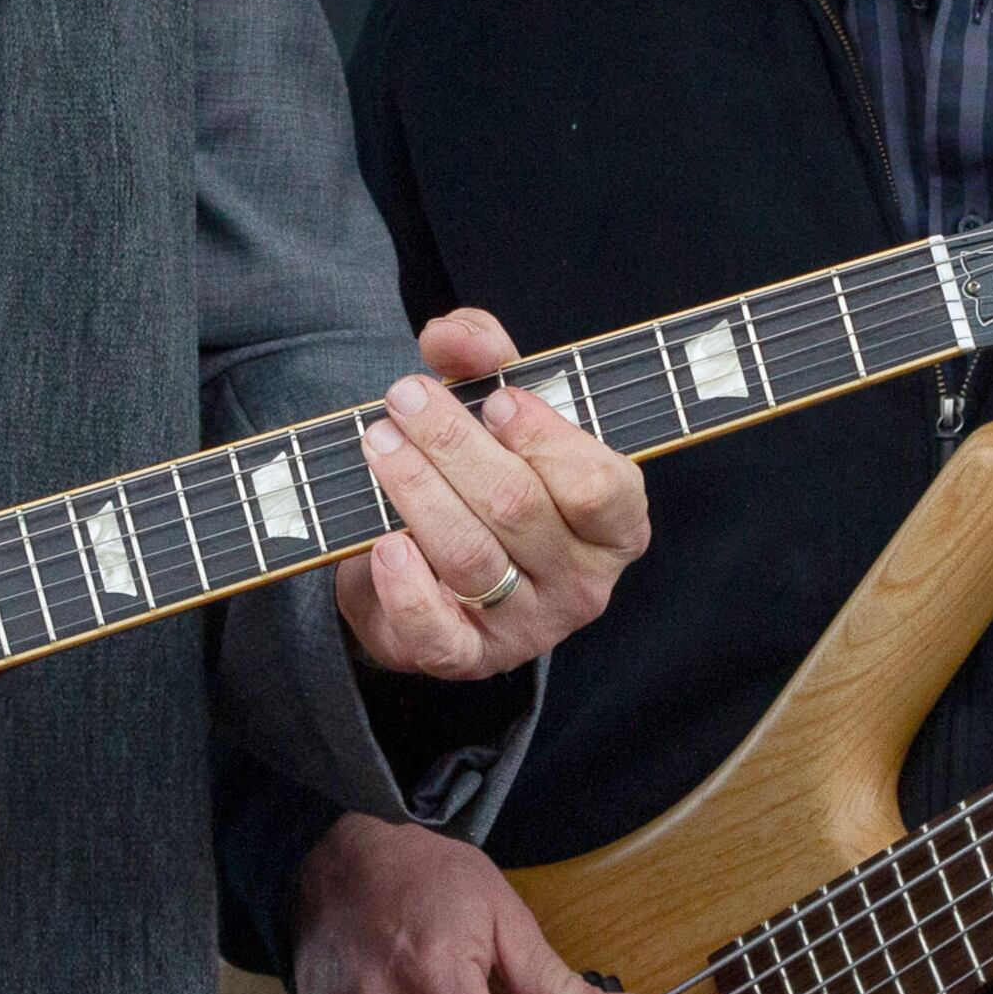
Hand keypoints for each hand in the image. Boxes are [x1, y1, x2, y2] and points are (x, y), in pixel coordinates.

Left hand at [333, 307, 647, 679]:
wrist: (443, 564)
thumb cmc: (489, 473)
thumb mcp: (498, 405)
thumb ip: (485, 355)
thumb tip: (451, 336)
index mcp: (614, 522)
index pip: (601, 487)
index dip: (548, 439)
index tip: (498, 401)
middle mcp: (582, 581)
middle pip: (518, 507)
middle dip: (453, 444)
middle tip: (405, 398)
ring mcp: (527, 626)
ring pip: (470, 556)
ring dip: (415, 490)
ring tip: (377, 442)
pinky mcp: (468, 657)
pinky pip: (439, 632)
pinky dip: (406, 587)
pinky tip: (382, 543)